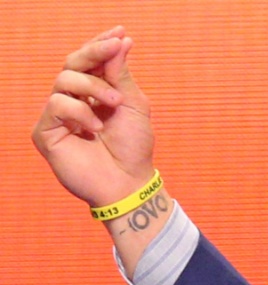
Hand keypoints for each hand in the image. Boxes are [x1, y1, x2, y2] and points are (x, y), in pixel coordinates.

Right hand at [32, 26, 154, 207]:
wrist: (129, 181)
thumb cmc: (134, 147)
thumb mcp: (133, 104)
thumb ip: (122, 74)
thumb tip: (121, 40)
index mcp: (94, 93)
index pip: (89, 61)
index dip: (100, 44)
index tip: (119, 32)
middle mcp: (73, 101)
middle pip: (72, 63)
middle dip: (94, 53)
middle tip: (114, 47)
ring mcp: (58, 116)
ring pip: (64, 80)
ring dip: (93, 86)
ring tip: (115, 104)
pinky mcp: (46, 131)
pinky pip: (56, 104)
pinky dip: (80, 111)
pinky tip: (95, 127)